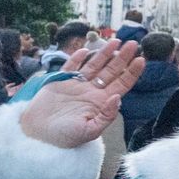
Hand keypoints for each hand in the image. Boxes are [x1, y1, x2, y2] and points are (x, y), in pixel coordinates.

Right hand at [19, 41, 145, 148]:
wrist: (36, 135)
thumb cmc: (63, 137)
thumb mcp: (89, 131)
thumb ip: (106, 116)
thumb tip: (118, 98)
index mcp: (101, 102)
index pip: (121, 84)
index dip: (132, 72)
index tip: (141, 60)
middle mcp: (91, 91)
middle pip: (111, 70)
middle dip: (123, 57)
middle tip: (134, 44)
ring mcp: (76, 84)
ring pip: (94, 65)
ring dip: (105, 53)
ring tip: (116, 41)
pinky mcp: (60, 81)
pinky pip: (71, 66)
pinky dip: (77, 58)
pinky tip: (86, 50)